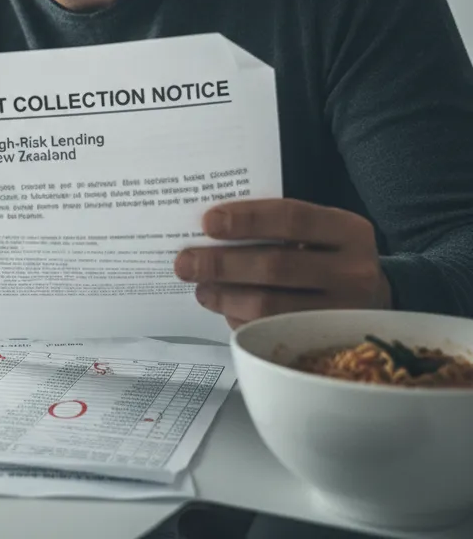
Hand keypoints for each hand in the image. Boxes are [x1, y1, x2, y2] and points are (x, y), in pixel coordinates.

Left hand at [174, 198, 392, 328]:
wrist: (376, 299)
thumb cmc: (328, 255)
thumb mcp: (319, 231)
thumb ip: (276, 226)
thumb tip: (209, 228)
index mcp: (348, 230)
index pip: (291, 218)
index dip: (247, 219)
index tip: (208, 222)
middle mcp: (354, 271)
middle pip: (276, 266)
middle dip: (222, 263)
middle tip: (185, 262)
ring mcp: (344, 312)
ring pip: (272, 306)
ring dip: (226, 296)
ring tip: (200, 287)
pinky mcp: (329, 343)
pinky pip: (274, 332)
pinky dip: (242, 319)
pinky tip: (225, 308)